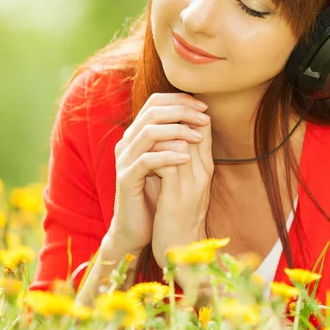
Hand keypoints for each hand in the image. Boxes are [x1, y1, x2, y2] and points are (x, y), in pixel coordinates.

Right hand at [108, 92, 209, 255]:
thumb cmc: (158, 193)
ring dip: (177, 131)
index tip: (204, 108)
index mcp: (138, 134)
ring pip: (148, 132)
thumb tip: (204, 117)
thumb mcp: (172, 161)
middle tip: (204, 119)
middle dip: (182, 112)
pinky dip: (168, 156)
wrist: (138, 228)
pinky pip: (146, 160)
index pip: (156, 103)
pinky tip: (186, 158)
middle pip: (153, 112)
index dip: (181, 101)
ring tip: (198, 137)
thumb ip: (181, 139)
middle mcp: (128, 142)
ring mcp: (124, 160)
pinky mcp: (125, 179)